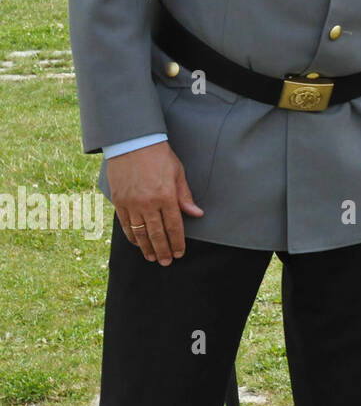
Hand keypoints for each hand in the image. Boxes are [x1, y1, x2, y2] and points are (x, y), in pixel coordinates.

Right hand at [105, 141, 203, 265]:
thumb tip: (196, 214)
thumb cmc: (159, 156)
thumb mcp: (178, 173)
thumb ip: (185, 197)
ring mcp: (131, 203)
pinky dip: (132, 236)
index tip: (180, 253)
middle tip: (166, 262)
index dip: (177, 242)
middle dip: (163, 250)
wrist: (133, 143)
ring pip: (140, 232)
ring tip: (153, 257)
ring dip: (146, 247)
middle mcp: (148, 203)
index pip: (174, 226)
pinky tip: (137, 243)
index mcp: (166, 196)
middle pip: (156, 233)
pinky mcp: (119, 201)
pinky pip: (125, 224)